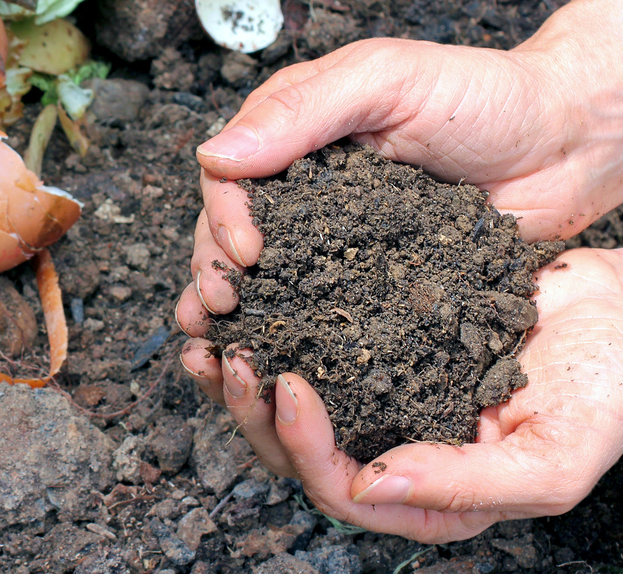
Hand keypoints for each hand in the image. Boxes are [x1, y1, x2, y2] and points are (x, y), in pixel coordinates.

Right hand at [180, 0, 622, 325]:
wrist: (566, 143)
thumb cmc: (483, 94)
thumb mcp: (387, 80)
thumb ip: (301, 111)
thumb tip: (213, 155)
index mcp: (296, 130)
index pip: (231, 174)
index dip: (224, 215)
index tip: (245, 253)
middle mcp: (306, 184)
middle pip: (235, 228)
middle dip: (216, 268)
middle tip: (220, 308)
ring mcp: (338, 233)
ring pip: (270, 273)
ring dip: (239, 307)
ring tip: (220, 344)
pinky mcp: (372, 275)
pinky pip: (324, 303)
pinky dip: (293, 329)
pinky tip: (275, 357)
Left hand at [180, 248, 622, 542]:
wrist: (619, 310)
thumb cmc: (604, 388)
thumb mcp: (552, 455)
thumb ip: (466, 485)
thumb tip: (368, 485)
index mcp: (430, 493)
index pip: (342, 489)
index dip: (304, 446)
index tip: (287, 383)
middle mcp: (394, 445)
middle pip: (298, 450)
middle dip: (253, 409)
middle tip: (230, 355)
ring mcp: (381, 390)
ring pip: (290, 398)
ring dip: (243, 372)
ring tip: (210, 333)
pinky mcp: (375, 338)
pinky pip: (309, 337)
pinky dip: (271, 322)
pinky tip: (245, 298)